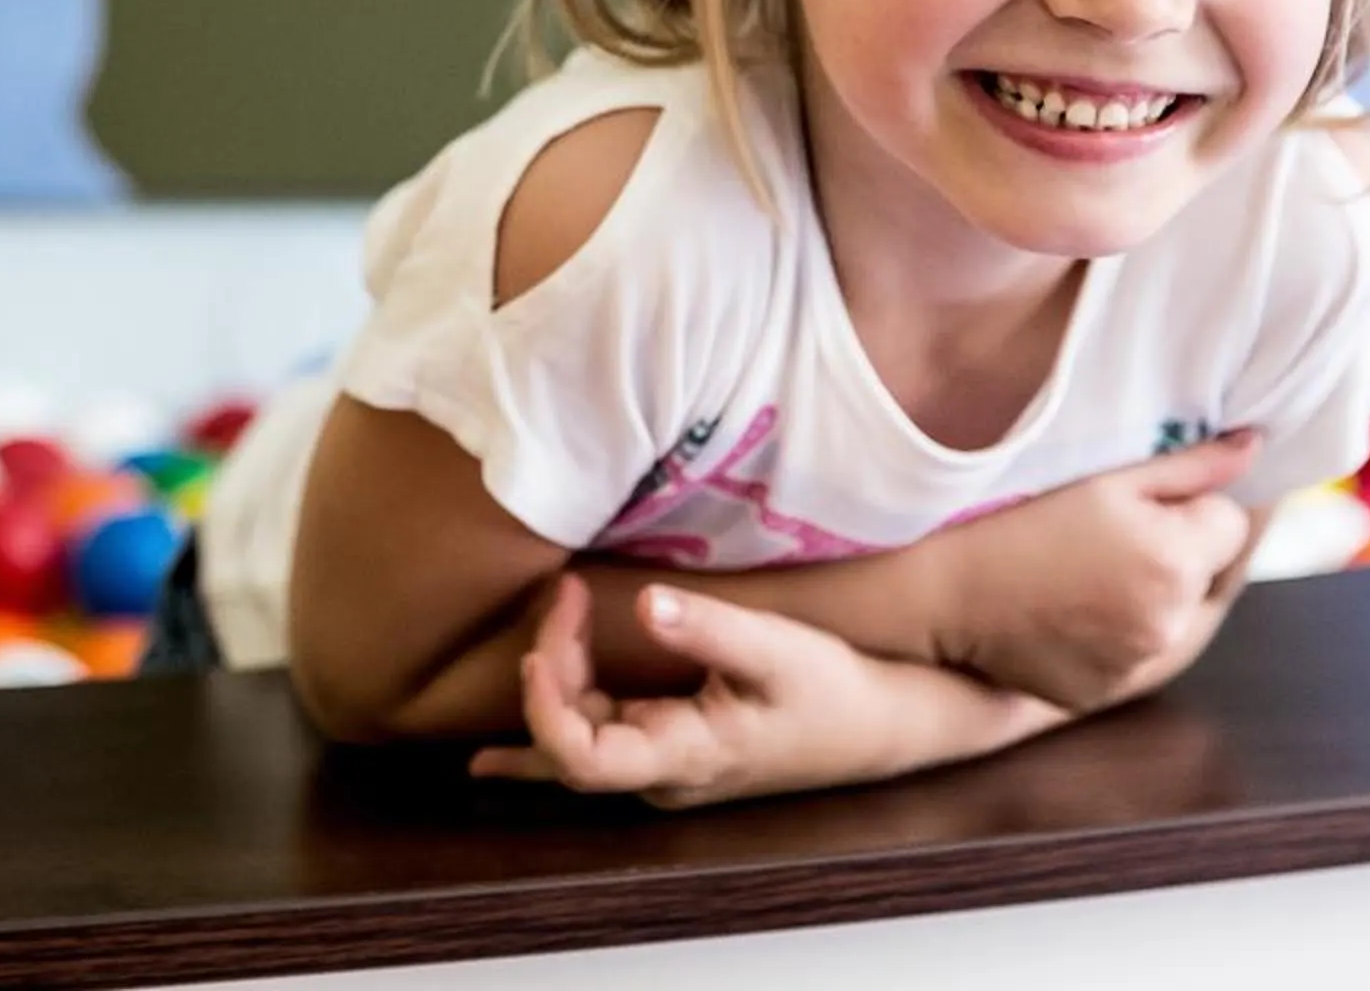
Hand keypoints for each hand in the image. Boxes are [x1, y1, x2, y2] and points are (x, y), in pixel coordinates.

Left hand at [468, 573, 1008, 807]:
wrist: (879, 726)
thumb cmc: (832, 692)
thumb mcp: (776, 650)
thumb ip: (707, 630)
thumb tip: (648, 604)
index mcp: (683, 757)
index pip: (582, 757)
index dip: (544, 706)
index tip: (543, 641)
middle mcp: (662, 775)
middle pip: (568, 741)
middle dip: (550, 669)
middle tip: (566, 594)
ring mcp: (663, 767)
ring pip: (577, 741)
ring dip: (553, 684)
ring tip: (545, 622)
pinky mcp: (670, 747)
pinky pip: (593, 743)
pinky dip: (551, 725)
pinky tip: (490, 759)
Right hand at [930, 432, 1260, 713]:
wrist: (945, 598)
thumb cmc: (1016, 525)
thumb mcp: (1103, 481)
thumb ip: (1189, 465)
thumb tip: (1254, 448)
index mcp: (1176, 563)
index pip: (1233, 524)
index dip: (1202, 501)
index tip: (1164, 490)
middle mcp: (1169, 624)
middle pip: (1207, 574)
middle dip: (1186, 546)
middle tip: (1133, 523)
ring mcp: (1137, 666)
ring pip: (1173, 615)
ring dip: (1156, 589)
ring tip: (1095, 562)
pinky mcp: (1105, 692)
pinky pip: (1136, 651)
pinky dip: (1122, 627)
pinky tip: (1076, 600)